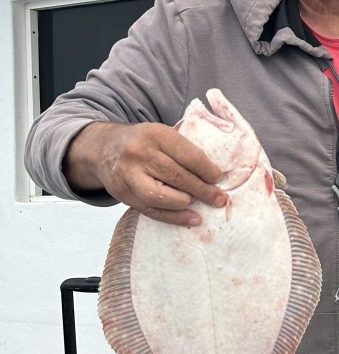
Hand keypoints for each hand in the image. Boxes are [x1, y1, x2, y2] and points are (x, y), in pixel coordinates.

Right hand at [65, 121, 226, 225]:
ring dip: (187, 204)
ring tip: (204, 206)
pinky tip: (192, 219)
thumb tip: (216, 175)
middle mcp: (139, 153)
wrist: (104, 147)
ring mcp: (128, 175)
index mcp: (155, 134)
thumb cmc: (143, 142)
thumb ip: (184, 149)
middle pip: (177, 177)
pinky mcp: (122, 194)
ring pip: (161, 196)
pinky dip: (174, 217)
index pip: (188, 155)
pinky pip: (151, 210)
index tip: (219, 178)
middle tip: (220, 198)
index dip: (207, 170)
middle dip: (203, 190)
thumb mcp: (162, 134)